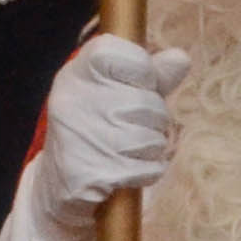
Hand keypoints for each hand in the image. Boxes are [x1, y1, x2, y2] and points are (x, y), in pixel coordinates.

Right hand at [33, 36, 191, 240]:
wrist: (59, 185)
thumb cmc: (96, 130)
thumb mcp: (118, 93)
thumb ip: (151, 76)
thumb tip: (181, 58)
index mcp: (78, 73)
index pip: (123, 55)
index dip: (144, 71)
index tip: (137, 85)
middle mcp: (73, 101)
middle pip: (146, 103)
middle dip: (153, 119)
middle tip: (132, 127)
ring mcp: (79, 137)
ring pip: (151, 138)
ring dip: (151, 148)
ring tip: (129, 150)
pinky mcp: (89, 174)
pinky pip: (147, 168)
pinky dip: (147, 172)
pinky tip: (127, 170)